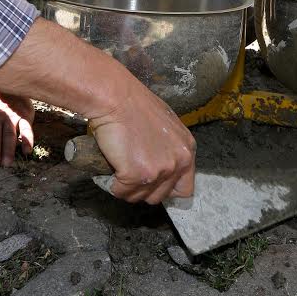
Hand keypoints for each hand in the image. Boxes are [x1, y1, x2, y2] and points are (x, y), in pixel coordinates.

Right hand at [87, 85, 195, 204]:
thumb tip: (161, 166)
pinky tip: (110, 170)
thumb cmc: (135, 105)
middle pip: (160, 196)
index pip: (185, 190)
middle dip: (143, 189)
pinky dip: (112, 184)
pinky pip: (121, 192)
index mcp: (187, 150)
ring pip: (140, 197)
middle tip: (130, 173)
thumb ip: (169, 149)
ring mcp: (159, 170)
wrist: (116, 98)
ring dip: (127, 188)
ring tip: (118, 169)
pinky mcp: (137, 175)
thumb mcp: (166, 126)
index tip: (153, 184)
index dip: (166, 189)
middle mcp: (178, 162)